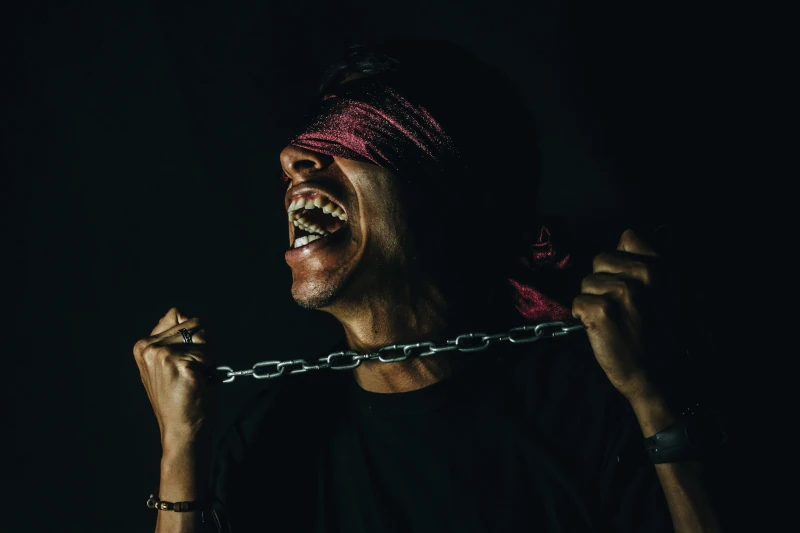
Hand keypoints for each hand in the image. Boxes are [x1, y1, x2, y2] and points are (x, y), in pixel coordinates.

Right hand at [133, 308, 216, 450]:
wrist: (184, 431)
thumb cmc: (183, 399)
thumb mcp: (171, 365)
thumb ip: (174, 340)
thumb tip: (185, 315)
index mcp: (143, 346)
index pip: (178, 314)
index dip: (193, 334)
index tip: (188, 359)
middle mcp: (148, 347)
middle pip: (196, 322)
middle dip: (204, 345)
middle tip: (194, 372)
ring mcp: (161, 354)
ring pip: (204, 334)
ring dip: (209, 356)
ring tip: (196, 378)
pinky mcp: (178, 363)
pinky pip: (210, 352)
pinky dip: (212, 367)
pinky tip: (199, 384)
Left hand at [572, 229, 662, 400]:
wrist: (654, 375)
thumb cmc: (657, 335)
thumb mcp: (667, 293)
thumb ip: (647, 263)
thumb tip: (624, 237)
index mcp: (662, 268)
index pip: (627, 239)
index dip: (619, 262)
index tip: (626, 284)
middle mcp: (645, 275)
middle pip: (600, 260)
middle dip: (602, 282)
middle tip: (618, 307)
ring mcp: (623, 292)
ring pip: (586, 282)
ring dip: (593, 300)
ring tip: (612, 319)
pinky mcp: (601, 310)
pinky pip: (577, 301)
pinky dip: (582, 316)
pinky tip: (600, 328)